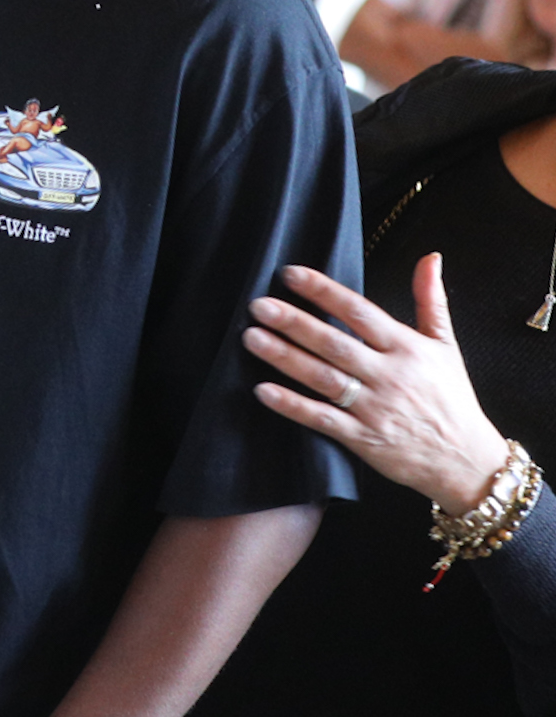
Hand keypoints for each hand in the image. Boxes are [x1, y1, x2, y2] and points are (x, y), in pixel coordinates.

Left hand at [244, 257, 510, 515]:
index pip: (359, 312)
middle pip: (334, 343)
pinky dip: (292, 405)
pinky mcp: (363, 438)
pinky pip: (322, 418)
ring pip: (322, 378)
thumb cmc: (451, 398)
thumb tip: (431, 257)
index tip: (290, 275)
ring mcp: (374, 408)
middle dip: (294, 323)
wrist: (466, 460)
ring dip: (285, 357)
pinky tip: (263, 391)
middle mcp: (390, 375)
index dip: (324, 291)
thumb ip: (431, 300)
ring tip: (251, 338)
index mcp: (407, 348)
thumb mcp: (447, 346)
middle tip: (258, 306)